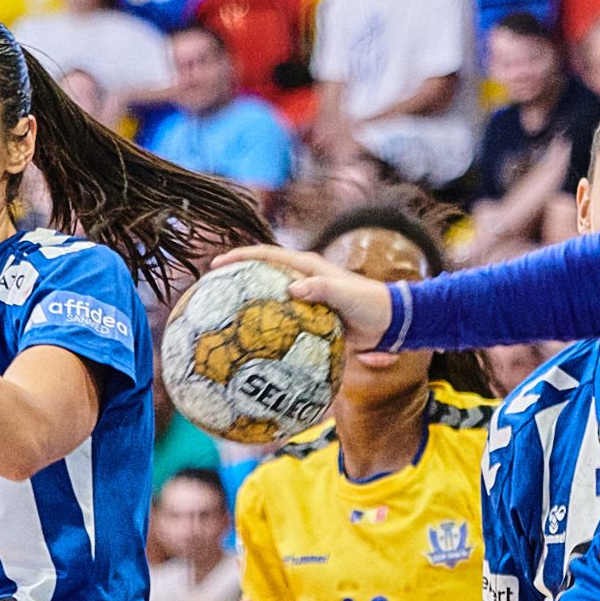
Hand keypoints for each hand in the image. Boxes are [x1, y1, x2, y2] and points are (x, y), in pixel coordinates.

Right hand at [206, 243, 392, 350]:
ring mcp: (305, 297)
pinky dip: (267, 327)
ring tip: (224, 317)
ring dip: (249, 304)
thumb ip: (321, 289)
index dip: (240, 257)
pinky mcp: (309, 317)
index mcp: (308, 267)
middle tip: (211, 288)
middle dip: (237, 277)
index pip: (267, 256)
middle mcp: (303, 278)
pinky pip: (282, 320)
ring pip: (269, 297)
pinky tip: (253, 344)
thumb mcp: (345, 295)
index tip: (216, 265)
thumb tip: (292, 289)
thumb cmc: (369, 304)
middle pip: (262, 273)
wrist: (388, 321)